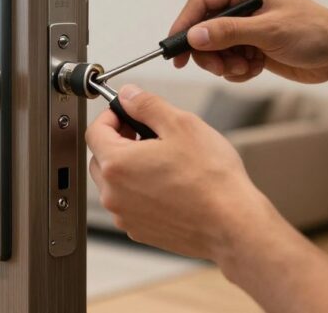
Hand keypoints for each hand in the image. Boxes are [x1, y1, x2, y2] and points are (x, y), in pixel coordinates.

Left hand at [86, 84, 273, 261]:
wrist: (232, 223)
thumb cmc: (211, 178)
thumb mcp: (181, 124)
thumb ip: (147, 105)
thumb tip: (129, 95)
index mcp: (117, 164)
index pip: (95, 131)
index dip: (111, 116)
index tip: (128, 112)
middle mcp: (114, 194)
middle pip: (101, 158)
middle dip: (119, 141)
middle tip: (147, 133)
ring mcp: (125, 216)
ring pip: (115, 183)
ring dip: (130, 167)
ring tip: (163, 159)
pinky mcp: (140, 231)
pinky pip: (130, 204)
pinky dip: (141, 191)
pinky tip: (169, 184)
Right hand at [168, 0, 327, 83]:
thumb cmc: (314, 33)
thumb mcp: (269, 31)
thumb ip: (229, 32)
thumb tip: (194, 36)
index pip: (202, 2)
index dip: (185, 25)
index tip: (175, 50)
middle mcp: (243, 4)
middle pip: (203, 28)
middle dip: (209, 52)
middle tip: (220, 67)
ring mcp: (247, 26)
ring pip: (214, 48)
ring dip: (225, 63)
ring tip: (245, 67)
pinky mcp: (252, 46)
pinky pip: (229, 60)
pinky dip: (237, 70)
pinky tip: (255, 68)